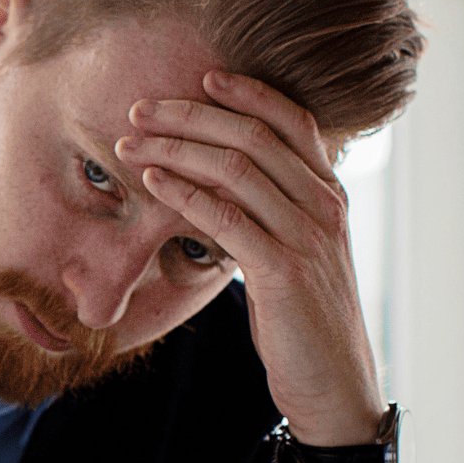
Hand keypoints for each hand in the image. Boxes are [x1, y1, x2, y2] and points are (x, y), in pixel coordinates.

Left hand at [116, 72, 384, 445]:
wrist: (334, 384)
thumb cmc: (303, 318)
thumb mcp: (295, 252)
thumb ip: (272, 211)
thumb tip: (222, 183)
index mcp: (329, 193)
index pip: (292, 119)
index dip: (247, 92)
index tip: (200, 78)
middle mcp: (324, 205)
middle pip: (253, 135)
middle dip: (190, 115)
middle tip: (140, 109)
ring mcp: (307, 236)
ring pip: (235, 168)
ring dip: (174, 149)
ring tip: (130, 144)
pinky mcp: (284, 271)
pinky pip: (227, 217)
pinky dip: (184, 193)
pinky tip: (152, 183)